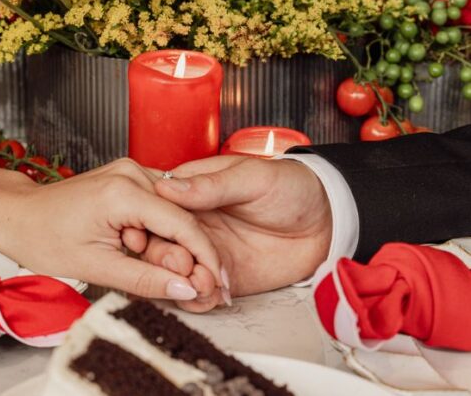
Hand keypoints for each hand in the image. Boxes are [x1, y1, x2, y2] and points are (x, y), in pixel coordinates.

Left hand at [0, 158, 225, 300]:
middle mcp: (133, 172)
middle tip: (192, 285)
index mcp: (123, 191)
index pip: (182, 224)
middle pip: (182, 217)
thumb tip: (186, 289)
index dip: (205, 257)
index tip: (219, 284)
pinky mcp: (129, 177)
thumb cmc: (44, 238)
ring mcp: (131, 171)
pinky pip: (158, 207)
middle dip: (190, 254)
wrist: (18, 214)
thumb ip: (145, 279)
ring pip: (173, 212)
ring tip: (150, 265)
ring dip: (172, 243)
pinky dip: (159, 231)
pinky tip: (141, 248)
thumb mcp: (95, 266)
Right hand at [144, 156, 331, 311]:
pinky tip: (211, 297)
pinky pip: (199, 291)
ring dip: (180, 282)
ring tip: (202, 285)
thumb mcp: (252, 177)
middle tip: (184, 264)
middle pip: (158, 243)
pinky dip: (199, 299)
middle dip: (164, 258)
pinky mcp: (221, 276)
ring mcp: (206, 251)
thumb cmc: (290, 188)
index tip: (155, 235)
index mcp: (193, 192)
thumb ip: (211, 185)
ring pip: (174, 272)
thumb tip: (168, 187)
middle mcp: (193, 223)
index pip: (157, 208)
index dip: (151, 223)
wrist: (325, 221)